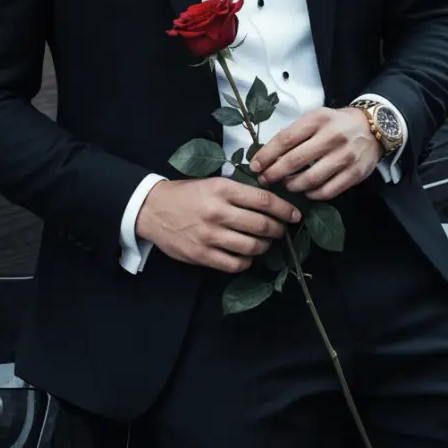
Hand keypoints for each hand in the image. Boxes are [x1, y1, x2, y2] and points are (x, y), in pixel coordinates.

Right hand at [135, 177, 301, 273]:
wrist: (153, 209)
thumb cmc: (187, 194)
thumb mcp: (213, 182)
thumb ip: (239, 192)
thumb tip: (271, 203)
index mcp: (222, 189)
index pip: (264, 200)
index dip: (285, 209)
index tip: (294, 215)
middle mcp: (218, 212)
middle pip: (262, 225)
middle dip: (277, 230)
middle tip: (280, 230)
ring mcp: (210, 236)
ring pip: (252, 247)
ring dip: (264, 246)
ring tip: (263, 242)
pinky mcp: (202, 255)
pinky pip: (235, 264)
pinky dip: (246, 261)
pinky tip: (246, 255)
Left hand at [250, 107, 382, 200]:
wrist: (374, 127)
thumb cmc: (336, 123)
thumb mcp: (315, 118)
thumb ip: (295, 134)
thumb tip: (267, 155)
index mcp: (317, 120)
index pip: (285, 139)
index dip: (266, 155)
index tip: (254, 166)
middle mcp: (331, 137)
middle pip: (295, 161)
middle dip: (274, 173)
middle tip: (265, 180)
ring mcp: (345, 156)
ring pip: (310, 179)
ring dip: (292, 185)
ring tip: (286, 185)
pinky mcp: (355, 174)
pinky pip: (328, 191)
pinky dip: (312, 194)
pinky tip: (306, 191)